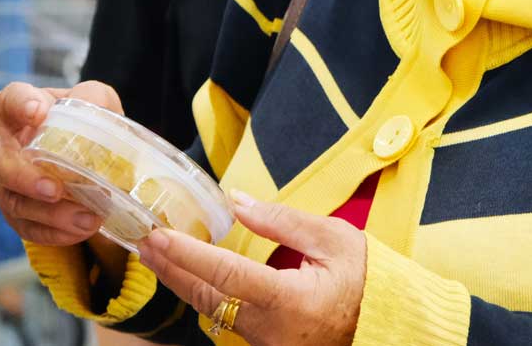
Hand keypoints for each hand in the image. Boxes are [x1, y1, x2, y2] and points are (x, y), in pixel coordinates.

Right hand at [0, 80, 124, 245]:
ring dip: (50, 214)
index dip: (20, 106)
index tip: (38, 112)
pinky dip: (55, 232)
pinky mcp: (15, 212)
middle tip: (55, 190)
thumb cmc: (77, 119)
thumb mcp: (90, 99)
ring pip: (14, 203)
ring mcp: (3, 183)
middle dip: (25, 180)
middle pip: (0, 164)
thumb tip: (95, 108)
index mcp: (12, 110)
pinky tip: (81, 230)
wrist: (79, 153)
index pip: (10, 102)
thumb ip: (93, 98)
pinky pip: (27, 227)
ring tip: (86, 217)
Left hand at [137, 191, 364, 345]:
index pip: (226, 274)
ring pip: (213, 311)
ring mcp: (268, 343)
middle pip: (208, 297)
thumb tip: (237, 200)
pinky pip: (226, 319)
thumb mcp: (334, 239)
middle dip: (171, 267)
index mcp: (290, 301)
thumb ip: (281, 220)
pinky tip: (187, 273)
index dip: (188, 254)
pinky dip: (203, 293)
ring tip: (155, 252)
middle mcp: (272, 329)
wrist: (390, 326)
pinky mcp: (267, 345)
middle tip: (142, 238)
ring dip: (182, 281)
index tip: (158, 235)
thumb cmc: (369, 281)